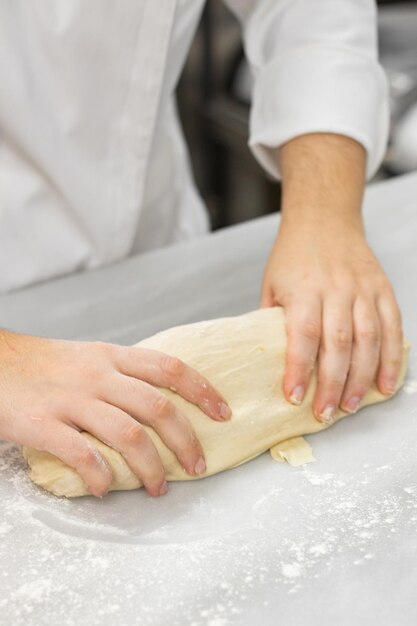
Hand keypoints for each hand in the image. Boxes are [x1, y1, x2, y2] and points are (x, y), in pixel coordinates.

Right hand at [0, 331, 230, 496]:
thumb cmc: (43, 366)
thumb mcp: (88, 357)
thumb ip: (123, 374)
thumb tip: (164, 399)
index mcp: (111, 358)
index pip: (170, 368)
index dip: (202, 391)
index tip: (224, 413)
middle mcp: (97, 376)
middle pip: (158, 408)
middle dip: (186, 441)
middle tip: (197, 467)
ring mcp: (71, 400)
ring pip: (128, 434)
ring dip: (151, 467)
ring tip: (158, 488)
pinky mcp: (41, 423)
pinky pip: (82, 454)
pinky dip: (101, 475)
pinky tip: (107, 488)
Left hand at [261, 218, 402, 423]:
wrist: (324, 219)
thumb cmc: (293, 255)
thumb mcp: (272, 284)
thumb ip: (272, 321)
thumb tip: (271, 362)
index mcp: (303, 289)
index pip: (303, 335)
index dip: (300, 369)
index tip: (294, 397)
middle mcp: (336, 290)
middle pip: (338, 343)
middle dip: (332, 384)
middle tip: (326, 413)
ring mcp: (362, 290)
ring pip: (368, 339)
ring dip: (362, 378)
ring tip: (352, 406)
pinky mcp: (382, 289)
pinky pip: (392, 327)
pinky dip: (392, 358)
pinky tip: (386, 383)